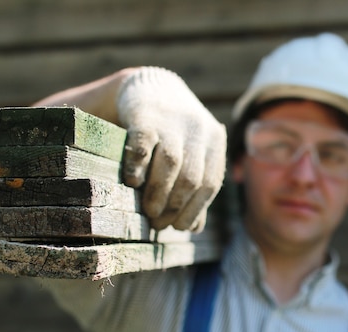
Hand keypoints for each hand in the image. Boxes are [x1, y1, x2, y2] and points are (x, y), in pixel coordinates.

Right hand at [116, 67, 225, 231]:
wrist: (151, 87)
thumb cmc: (174, 132)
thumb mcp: (193, 154)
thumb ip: (196, 187)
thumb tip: (195, 228)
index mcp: (215, 141)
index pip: (211, 185)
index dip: (195, 210)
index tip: (178, 227)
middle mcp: (199, 130)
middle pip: (191, 178)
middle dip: (175, 207)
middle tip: (158, 222)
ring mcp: (172, 121)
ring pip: (171, 164)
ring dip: (159, 194)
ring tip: (148, 211)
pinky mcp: (145, 115)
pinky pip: (143, 147)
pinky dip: (138, 169)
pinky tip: (132, 183)